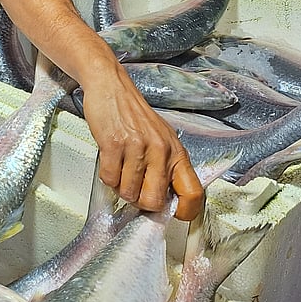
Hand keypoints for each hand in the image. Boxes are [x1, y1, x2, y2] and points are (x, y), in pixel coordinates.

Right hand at [79, 64, 202, 220]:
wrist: (111, 87)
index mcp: (176, 152)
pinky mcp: (113, 144)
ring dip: (120, 188)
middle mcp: (160, 150)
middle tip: (134, 192)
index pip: (193, 192)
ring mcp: (136, 147)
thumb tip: (163, 200)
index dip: (184, 212)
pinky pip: (109, 178)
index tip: (173, 215)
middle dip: (141, 202)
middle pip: (155, 200)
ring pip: (128, 192)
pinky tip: (109, 163)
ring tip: (120, 171)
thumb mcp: (161, 139)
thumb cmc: (134, 115)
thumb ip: (165, 167)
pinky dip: (107, 177)